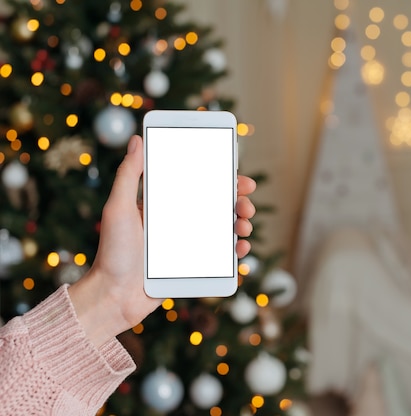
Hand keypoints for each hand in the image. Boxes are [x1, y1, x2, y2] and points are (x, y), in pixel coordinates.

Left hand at [68, 135, 255, 347]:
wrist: (113, 296)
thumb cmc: (111, 252)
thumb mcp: (117, 207)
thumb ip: (128, 174)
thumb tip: (137, 140)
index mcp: (165, 205)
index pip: (199, 184)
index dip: (222, 178)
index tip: (238, 175)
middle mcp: (180, 222)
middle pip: (218, 205)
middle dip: (239, 202)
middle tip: (246, 204)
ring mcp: (189, 245)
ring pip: (225, 229)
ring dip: (242, 224)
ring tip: (244, 226)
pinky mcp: (194, 267)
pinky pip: (221, 257)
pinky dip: (236, 251)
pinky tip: (241, 248)